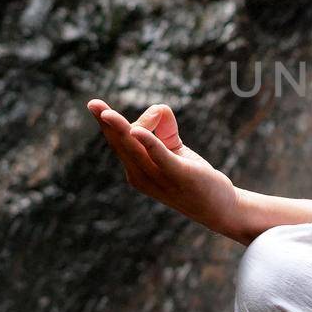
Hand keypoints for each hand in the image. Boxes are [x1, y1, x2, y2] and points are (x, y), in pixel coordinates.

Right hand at [87, 98, 240, 231]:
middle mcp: (142, 176)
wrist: (219, 207)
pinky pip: (160, 156)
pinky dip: (148, 142)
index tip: (93, 105)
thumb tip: (159, 109)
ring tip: (108, 114)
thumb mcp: (173, 150)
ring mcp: (159, 178)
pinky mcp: (179, 175)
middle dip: (107, 123)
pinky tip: (137, 131)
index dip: (106, 125)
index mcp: (136, 171)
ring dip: (121, 129)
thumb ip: (163, 129)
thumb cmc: (193, 177)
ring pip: (135, 148)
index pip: (118, 143)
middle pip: (122, 144)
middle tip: (93, 103)